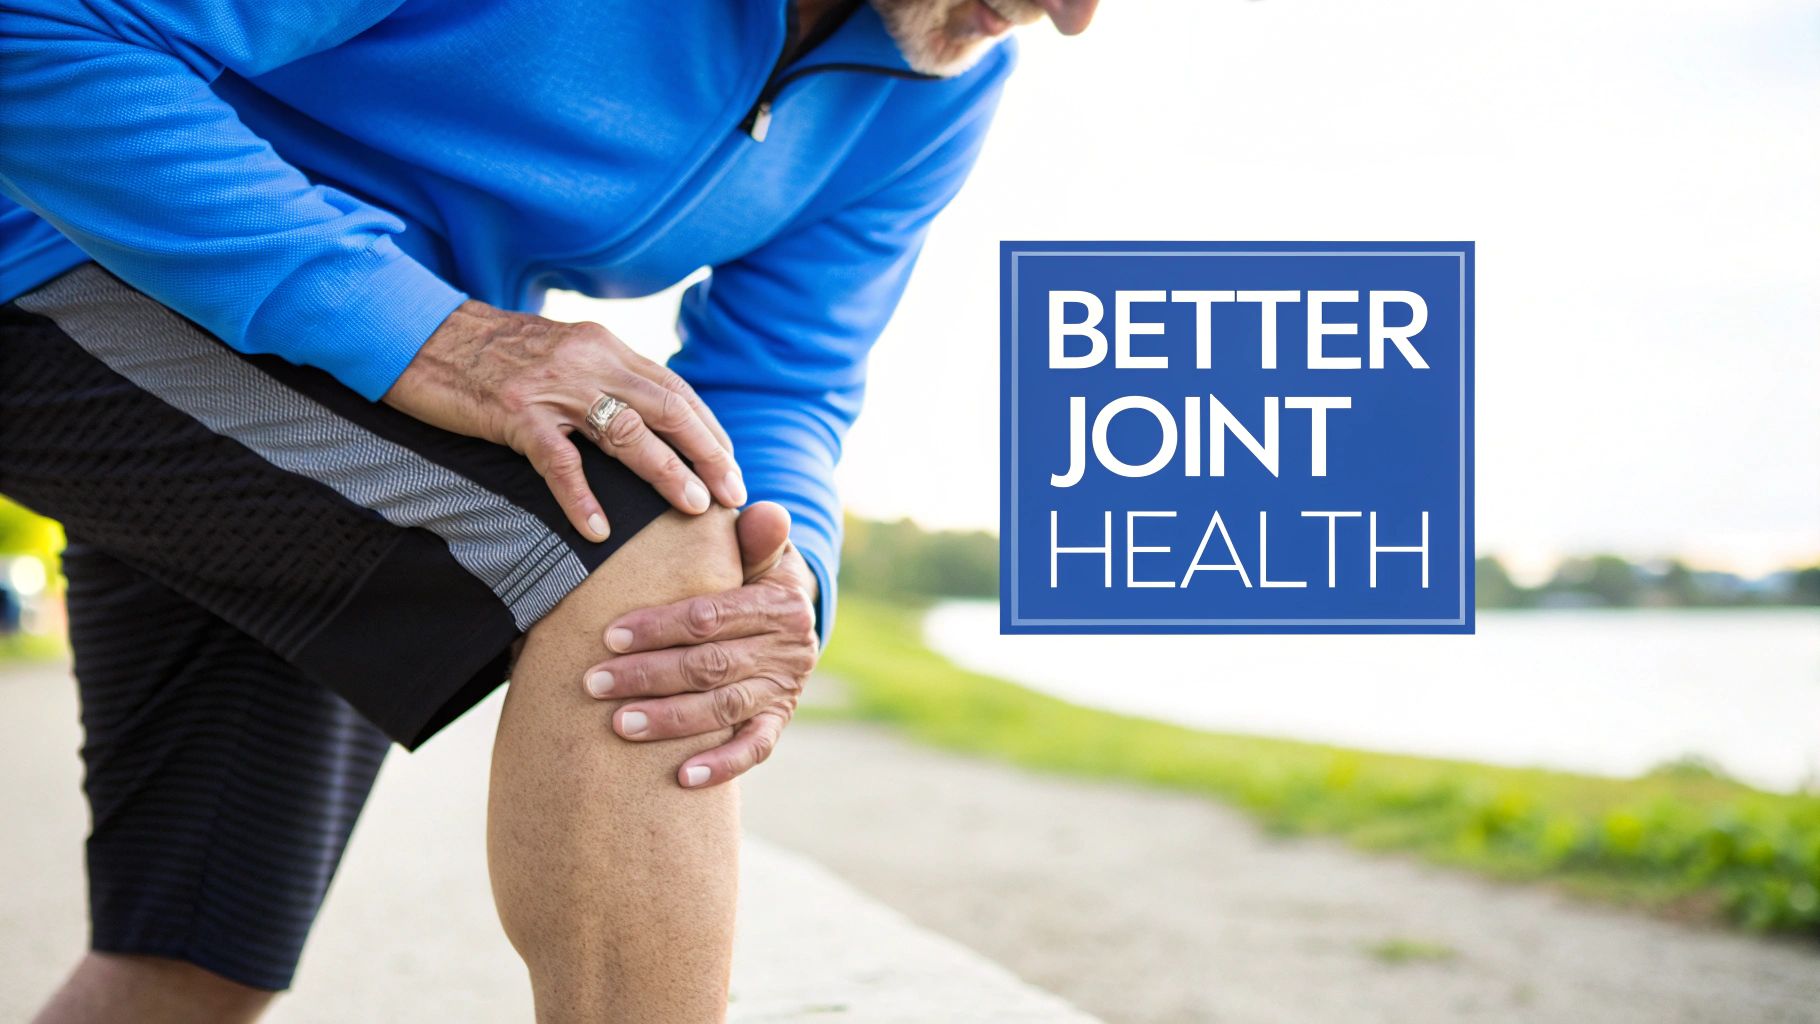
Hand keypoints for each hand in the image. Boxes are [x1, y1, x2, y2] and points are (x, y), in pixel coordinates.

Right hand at [383, 299, 744, 539]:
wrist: (416, 331)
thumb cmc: (486, 353)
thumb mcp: (558, 353)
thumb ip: (601, 378)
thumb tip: (643, 418)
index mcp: (604, 347)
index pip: (675, 390)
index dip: (708, 429)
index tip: (731, 465)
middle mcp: (589, 360)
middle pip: (668, 409)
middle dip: (708, 453)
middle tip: (733, 494)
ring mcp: (553, 386)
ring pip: (627, 431)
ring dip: (666, 471)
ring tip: (694, 506)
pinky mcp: (514, 412)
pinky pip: (559, 461)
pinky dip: (582, 498)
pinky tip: (600, 530)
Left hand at [581, 502, 818, 786]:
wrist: (790, 615)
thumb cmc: (753, 576)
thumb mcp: (759, 553)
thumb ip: (755, 537)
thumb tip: (766, 513)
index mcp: (780, 605)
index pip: (711, 617)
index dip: (659, 627)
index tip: (610, 634)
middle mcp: (789, 650)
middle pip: (710, 666)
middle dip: (648, 675)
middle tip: (594, 683)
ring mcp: (783, 690)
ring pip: (723, 710)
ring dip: (670, 719)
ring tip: (619, 724)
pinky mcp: (779, 721)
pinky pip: (754, 749)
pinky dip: (722, 765)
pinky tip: (683, 779)